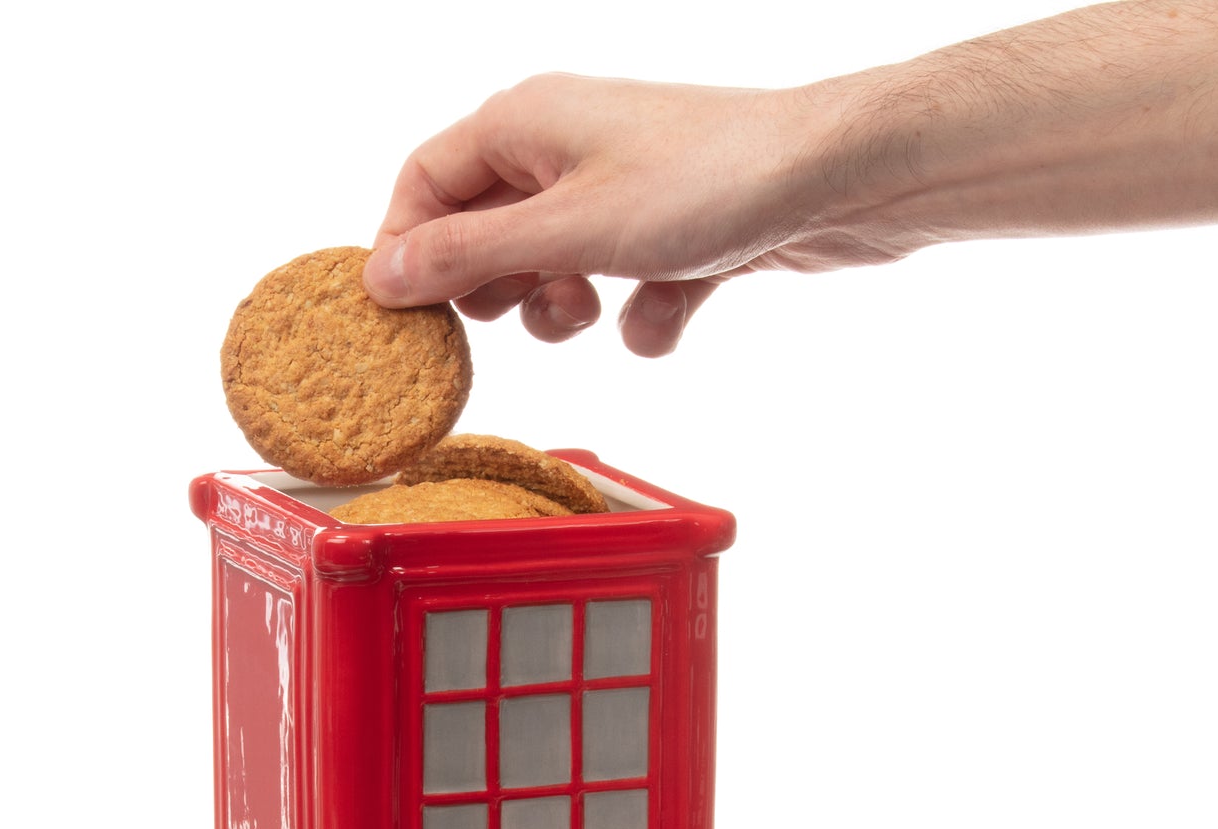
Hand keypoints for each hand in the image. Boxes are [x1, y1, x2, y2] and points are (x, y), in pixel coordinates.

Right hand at [363, 73, 915, 355]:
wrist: (833, 182)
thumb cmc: (705, 183)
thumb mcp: (567, 230)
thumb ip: (468, 256)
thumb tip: (384, 276)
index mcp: (525, 123)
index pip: (425, 181)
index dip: (405, 249)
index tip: (403, 317)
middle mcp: (568, 149)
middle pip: (488, 229)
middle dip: (499, 286)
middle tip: (521, 308)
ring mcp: (625, 192)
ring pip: (556, 266)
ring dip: (565, 307)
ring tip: (591, 307)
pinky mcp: (675, 235)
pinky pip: (630, 289)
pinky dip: (643, 313)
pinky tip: (671, 309)